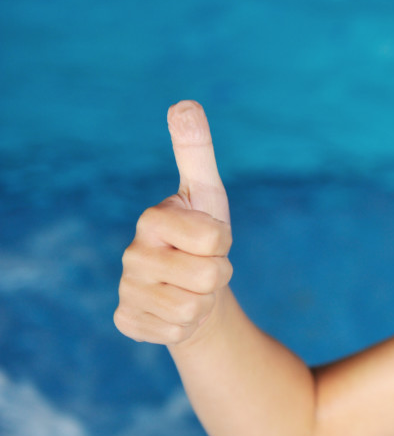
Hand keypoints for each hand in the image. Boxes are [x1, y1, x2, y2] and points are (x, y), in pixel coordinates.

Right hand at [114, 101, 233, 344]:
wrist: (192, 288)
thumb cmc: (204, 235)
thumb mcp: (208, 193)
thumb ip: (196, 149)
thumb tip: (184, 103)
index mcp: (152, 219)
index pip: (215, 237)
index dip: (223, 242)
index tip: (211, 238)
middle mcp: (131, 254)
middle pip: (210, 274)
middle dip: (219, 274)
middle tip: (204, 267)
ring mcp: (127, 290)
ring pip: (194, 307)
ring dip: (204, 300)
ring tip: (191, 287)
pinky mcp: (128, 321)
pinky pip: (177, 332)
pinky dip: (186, 325)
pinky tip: (174, 310)